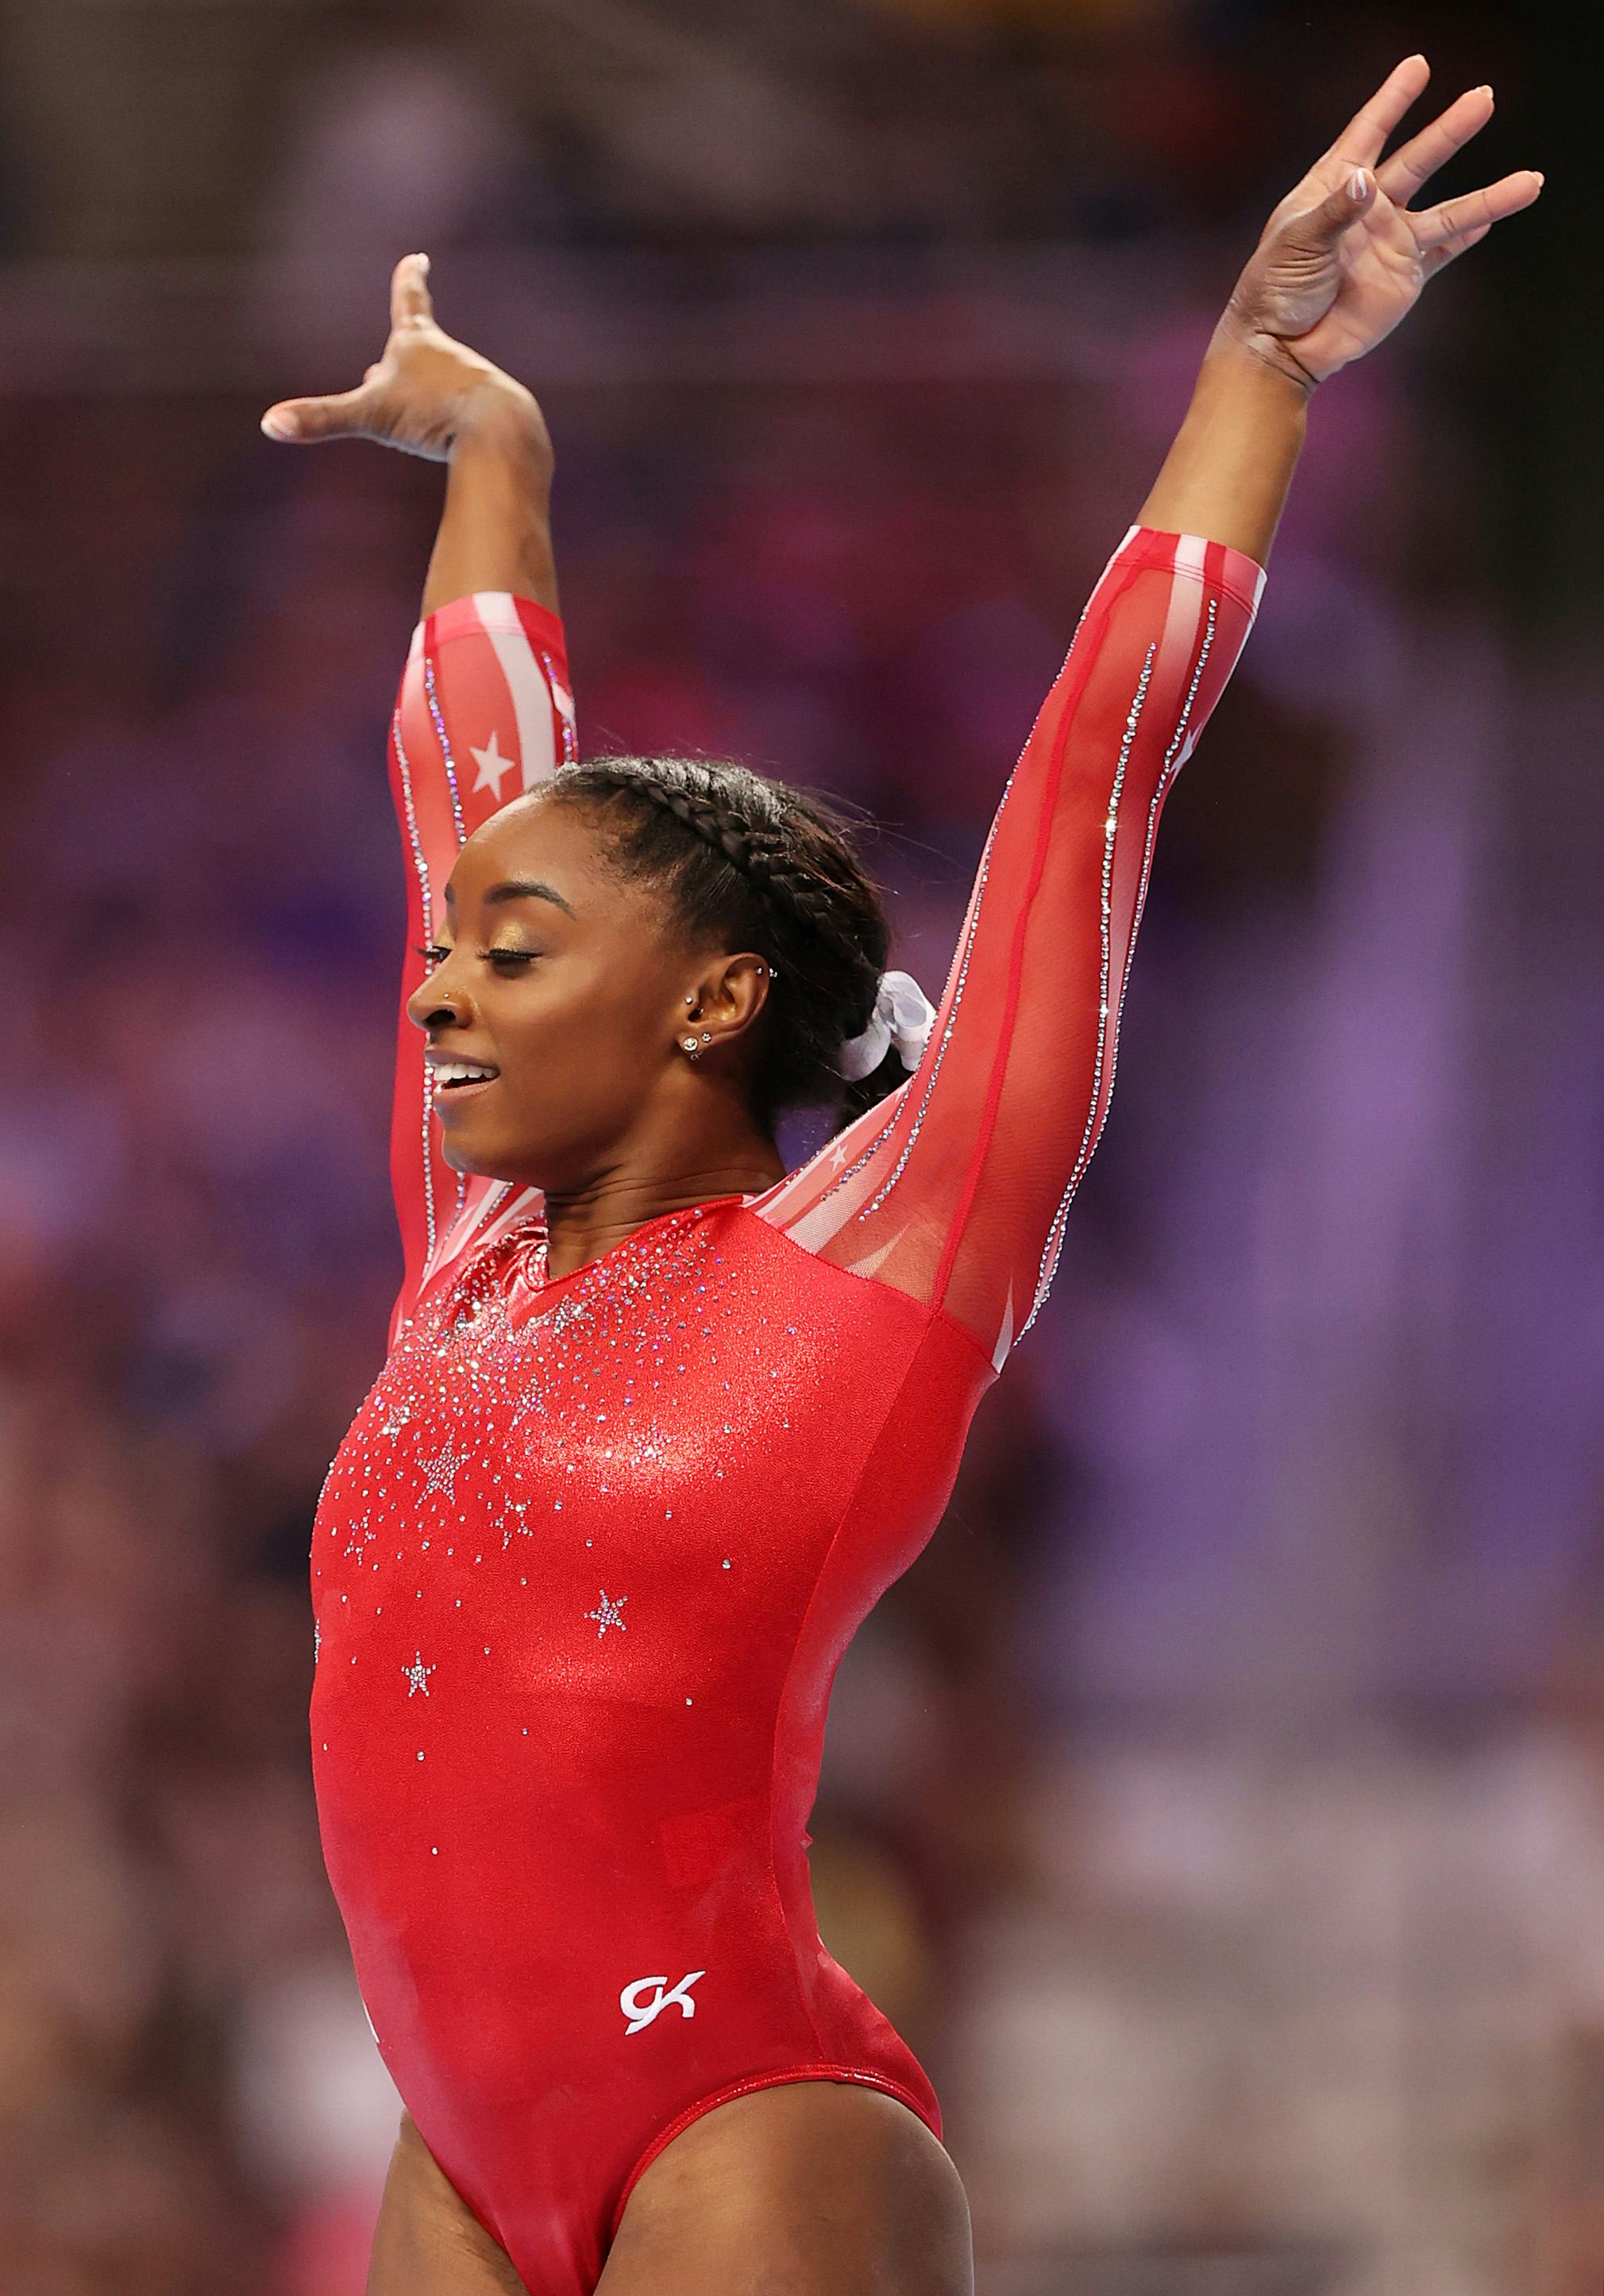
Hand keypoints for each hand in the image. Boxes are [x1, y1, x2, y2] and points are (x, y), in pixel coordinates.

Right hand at [260, 253, 550, 470]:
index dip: (410, 280)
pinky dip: (456, 431)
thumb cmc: (435, 415)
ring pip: (440, 392)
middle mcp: (450, 357)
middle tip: (384, 369)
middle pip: (418, 356)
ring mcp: (476, 383)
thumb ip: (321, 419)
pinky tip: (464, 446)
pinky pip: (467, 421)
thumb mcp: (371, 416)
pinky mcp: (497, 413)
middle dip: (402, 364)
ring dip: (427, 405)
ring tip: (432, 424)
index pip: (409, 302)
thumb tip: (269, 424)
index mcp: (419, 344)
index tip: (419, 258)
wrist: (500, 434)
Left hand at [1219, 55, 1542, 388]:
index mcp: (1335, 186)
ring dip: (1488, 196)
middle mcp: (1370, 207)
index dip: (1393, 100)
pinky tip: (1490, 221)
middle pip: (1419, 160)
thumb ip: (1334, 212)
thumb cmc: (1274, 289)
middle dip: (1451, 130)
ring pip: (1448, 211)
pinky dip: (1467, 237)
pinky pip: (1442, 252)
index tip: (1418, 66)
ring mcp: (1390, 241)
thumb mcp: (1296, 244)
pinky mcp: (1403, 276)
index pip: (1368, 132)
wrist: (1282, 346)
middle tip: (1484, 98)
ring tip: (1530, 181)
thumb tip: (1366, 180)